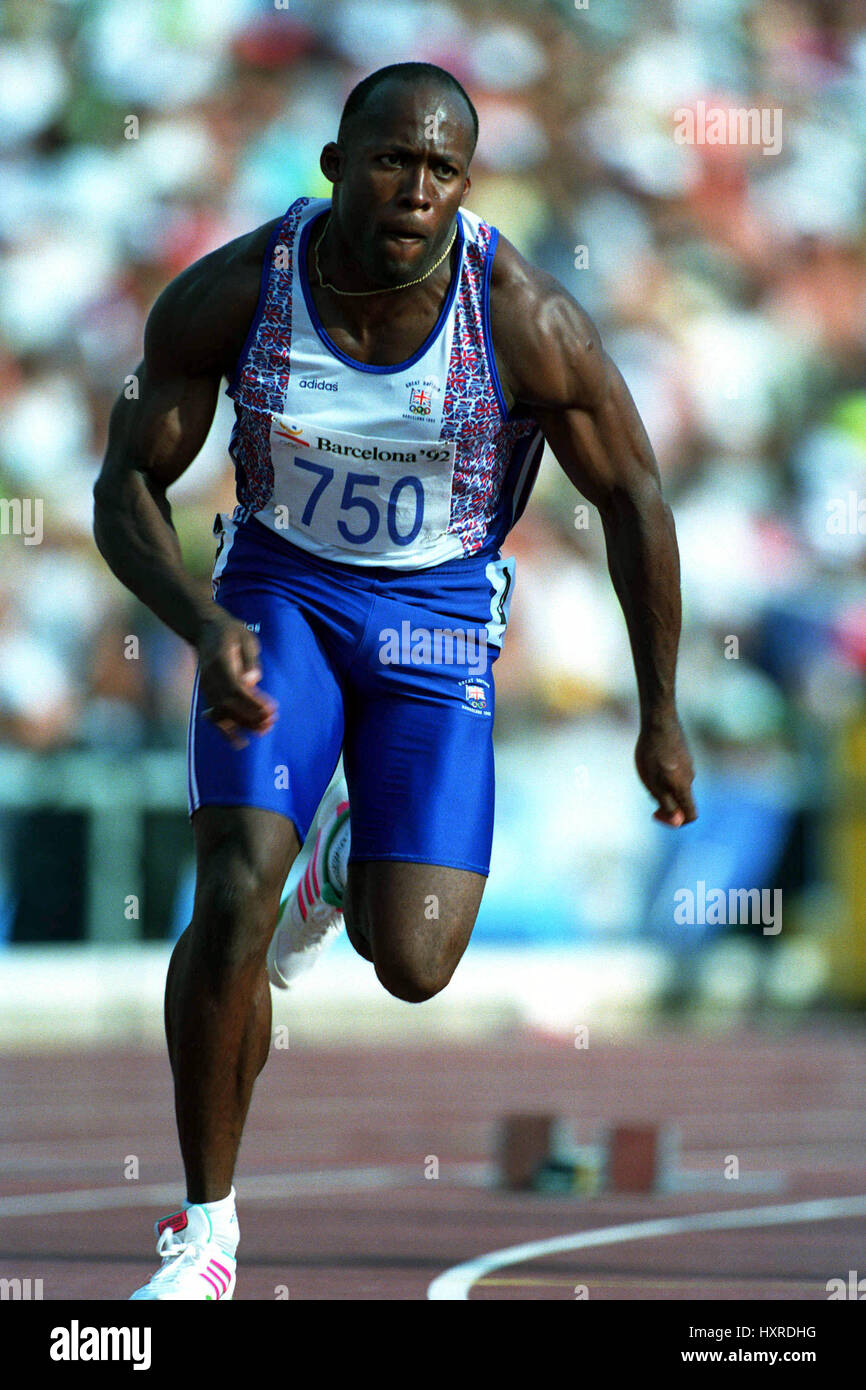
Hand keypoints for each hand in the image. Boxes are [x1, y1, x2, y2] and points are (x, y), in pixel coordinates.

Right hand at [196, 611, 276, 748]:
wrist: (205, 630)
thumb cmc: (231, 632)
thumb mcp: (245, 638)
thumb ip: (249, 659)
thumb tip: (252, 680)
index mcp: (219, 662)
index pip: (235, 688)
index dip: (252, 702)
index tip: (270, 709)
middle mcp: (209, 678)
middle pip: (228, 704)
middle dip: (251, 717)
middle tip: (272, 721)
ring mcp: (206, 688)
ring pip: (221, 714)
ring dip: (242, 725)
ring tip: (264, 731)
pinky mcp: (207, 694)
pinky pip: (214, 717)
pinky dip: (226, 732)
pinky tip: (240, 743)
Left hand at [635, 714, 696, 826]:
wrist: (659, 721)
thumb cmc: (652, 753)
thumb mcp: (653, 783)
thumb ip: (666, 803)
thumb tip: (676, 822)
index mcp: (684, 787)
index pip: (690, 815)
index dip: (676, 822)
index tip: (656, 813)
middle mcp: (690, 776)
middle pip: (682, 800)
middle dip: (665, 802)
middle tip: (647, 789)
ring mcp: (688, 763)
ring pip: (677, 784)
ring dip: (663, 785)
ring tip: (646, 771)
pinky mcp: (683, 753)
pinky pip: (675, 770)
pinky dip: (664, 772)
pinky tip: (650, 759)